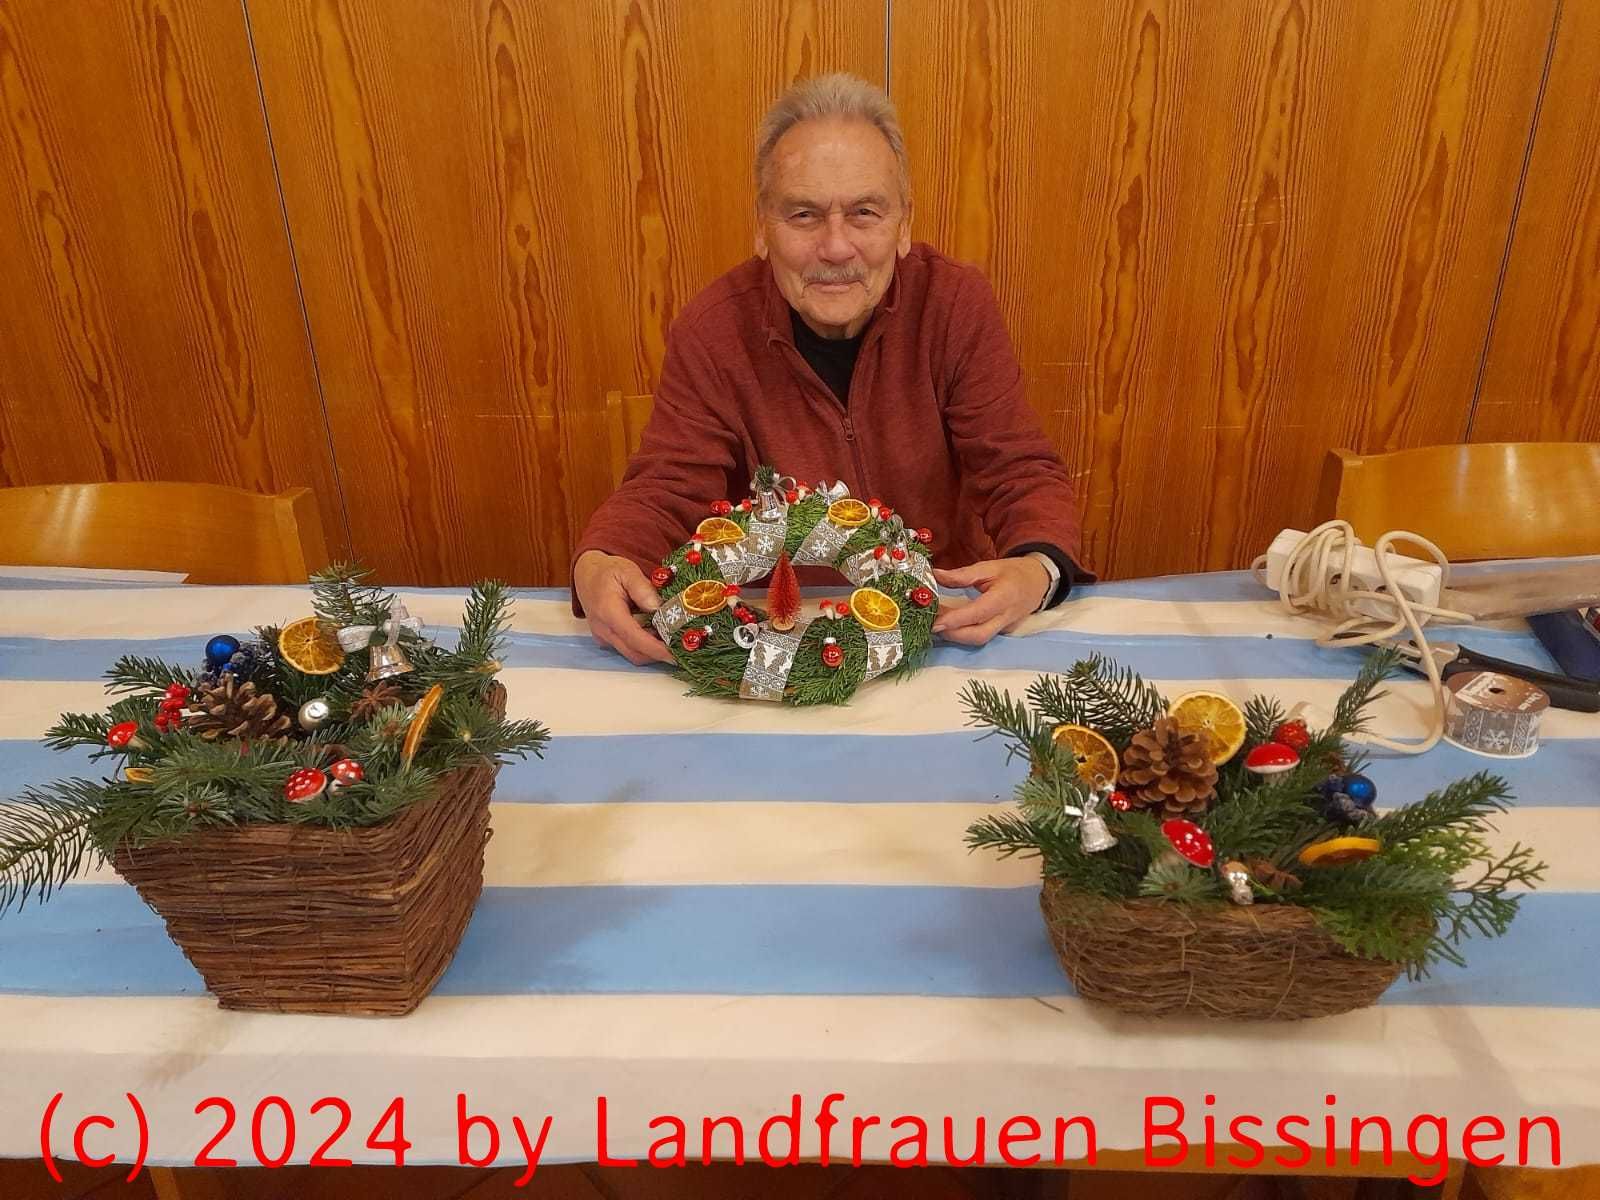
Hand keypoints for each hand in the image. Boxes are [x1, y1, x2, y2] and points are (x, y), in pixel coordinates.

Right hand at [573, 551, 675, 665]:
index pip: (635, 638)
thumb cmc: (607, 571)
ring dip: (652, 651)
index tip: (676, 654)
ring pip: (632, 654)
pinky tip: (658, 635)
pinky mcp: (607, 639)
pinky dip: (644, 646)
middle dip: (659, 655)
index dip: (656, 649)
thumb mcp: (628, 571)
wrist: (586, 574)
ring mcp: (604, 637)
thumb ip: (643, 589)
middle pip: (635, 653)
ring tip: (673, 640)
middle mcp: (604, 630)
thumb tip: (658, 608)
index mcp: (608, 612)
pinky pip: (627, 648)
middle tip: (682, 649)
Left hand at [931, 556, 1050, 646]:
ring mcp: (1005, 628)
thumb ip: (962, 574)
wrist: (1038, 582)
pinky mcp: (1001, 632)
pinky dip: (962, 635)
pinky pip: (981, 637)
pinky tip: (949, 626)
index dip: (956, 620)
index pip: (978, 613)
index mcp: (1004, 597)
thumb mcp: (989, 567)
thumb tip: (935, 575)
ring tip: (938, 622)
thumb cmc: (1013, 572)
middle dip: (952, 634)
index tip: (935, 621)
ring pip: (979, 640)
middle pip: (978, 635)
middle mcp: (1005, 617)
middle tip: (930, 623)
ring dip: (955, 635)